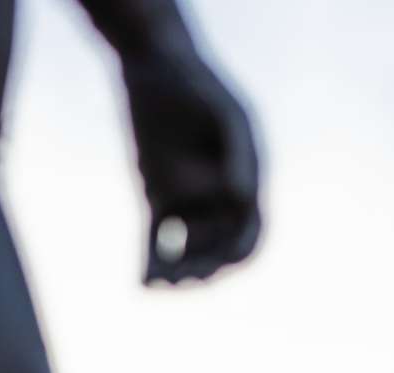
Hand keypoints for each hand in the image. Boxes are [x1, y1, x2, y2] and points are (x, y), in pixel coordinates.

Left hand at [120, 45, 262, 283]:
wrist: (155, 68)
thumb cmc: (199, 86)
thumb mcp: (225, 114)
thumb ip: (239, 154)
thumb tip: (242, 198)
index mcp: (247, 182)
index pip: (251, 233)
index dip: (239, 252)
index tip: (223, 263)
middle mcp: (220, 197)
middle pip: (217, 250)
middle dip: (204, 268)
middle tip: (184, 279)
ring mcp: (189, 200)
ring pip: (187, 251)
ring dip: (177, 271)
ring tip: (160, 283)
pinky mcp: (157, 199)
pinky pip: (156, 240)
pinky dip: (151, 263)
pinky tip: (142, 281)